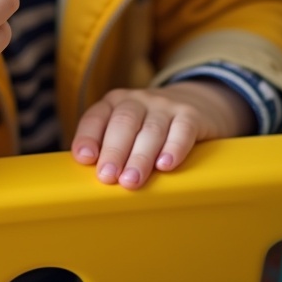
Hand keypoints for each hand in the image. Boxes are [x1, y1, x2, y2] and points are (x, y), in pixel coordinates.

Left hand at [71, 80, 256, 189]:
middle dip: (114, 151)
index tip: (84, 158)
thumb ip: (109, 147)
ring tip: (132, 181)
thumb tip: (93, 177)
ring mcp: (164, 106)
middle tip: (108, 177)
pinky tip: (166, 165)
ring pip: (151, 130)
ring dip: (140, 157)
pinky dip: (173, 148)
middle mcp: (137, 100)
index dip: (88, 137)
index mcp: (115, 103)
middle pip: (123, 123)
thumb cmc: (150, 126)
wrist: (197, 103)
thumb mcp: (127, 129)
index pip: (96, 117)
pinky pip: (182, 130)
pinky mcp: (190, 115)